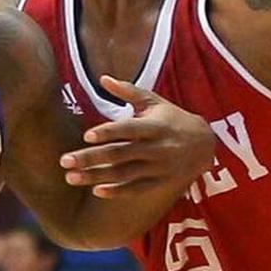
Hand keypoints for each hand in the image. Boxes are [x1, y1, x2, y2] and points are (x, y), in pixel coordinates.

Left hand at [60, 76, 213, 198]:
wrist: (206, 144)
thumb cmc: (172, 118)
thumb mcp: (154, 101)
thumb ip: (128, 91)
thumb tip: (103, 78)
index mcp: (153, 126)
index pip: (127, 129)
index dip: (107, 132)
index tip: (86, 136)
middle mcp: (155, 148)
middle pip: (118, 154)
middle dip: (90, 158)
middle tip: (64, 161)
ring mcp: (157, 167)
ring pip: (123, 174)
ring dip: (95, 177)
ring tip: (70, 178)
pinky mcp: (159, 182)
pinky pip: (136, 189)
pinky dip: (117, 191)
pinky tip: (96, 191)